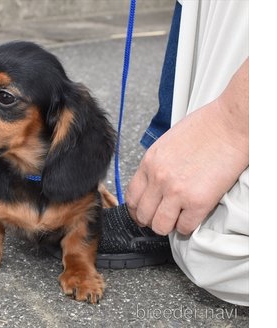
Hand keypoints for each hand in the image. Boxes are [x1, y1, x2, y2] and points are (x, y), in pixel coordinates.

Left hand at [126, 59, 248, 235]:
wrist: (230, 125)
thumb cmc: (204, 128)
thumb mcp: (166, 144)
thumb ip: (156, 166)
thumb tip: (153, 184)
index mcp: (149, 163)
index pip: (131, 197)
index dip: (136, 210)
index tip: (142, 213)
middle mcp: (158, 179)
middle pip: (143, 214)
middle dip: (150, 220)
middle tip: (160, 218)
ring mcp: (177, 192)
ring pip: (160, 226)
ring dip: (167, 226)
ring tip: (176, 219)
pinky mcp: (198, 201)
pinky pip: (185, 227)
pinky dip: (188, 226)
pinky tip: (192, 217)